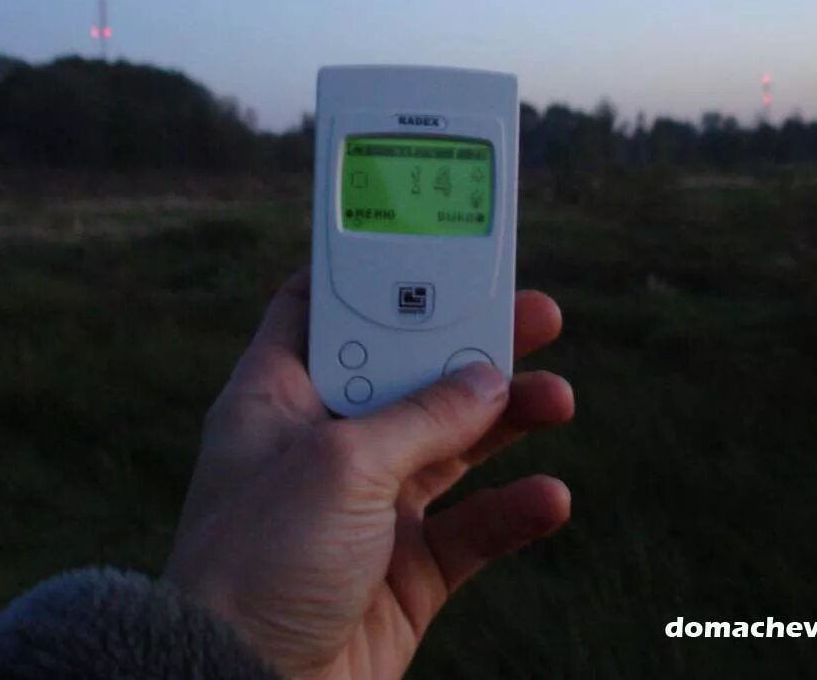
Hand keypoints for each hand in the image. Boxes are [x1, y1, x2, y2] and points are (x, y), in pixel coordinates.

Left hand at [164, 269, 573, 679]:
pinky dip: (511, 512)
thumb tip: (489, 380)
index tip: (425, 247)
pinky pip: (471, 528)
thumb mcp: (339, 466)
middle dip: (470, 344)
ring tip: (558, 399)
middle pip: (408, 372)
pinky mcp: (405, 569)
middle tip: (534, 314)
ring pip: (450, 445)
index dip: (368, 277)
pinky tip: (548, 498)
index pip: (317, 310)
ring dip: (506, 420)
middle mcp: (323, 444)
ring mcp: (367, 508)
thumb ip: (421, 419)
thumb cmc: (258, 565)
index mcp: (278, 399)